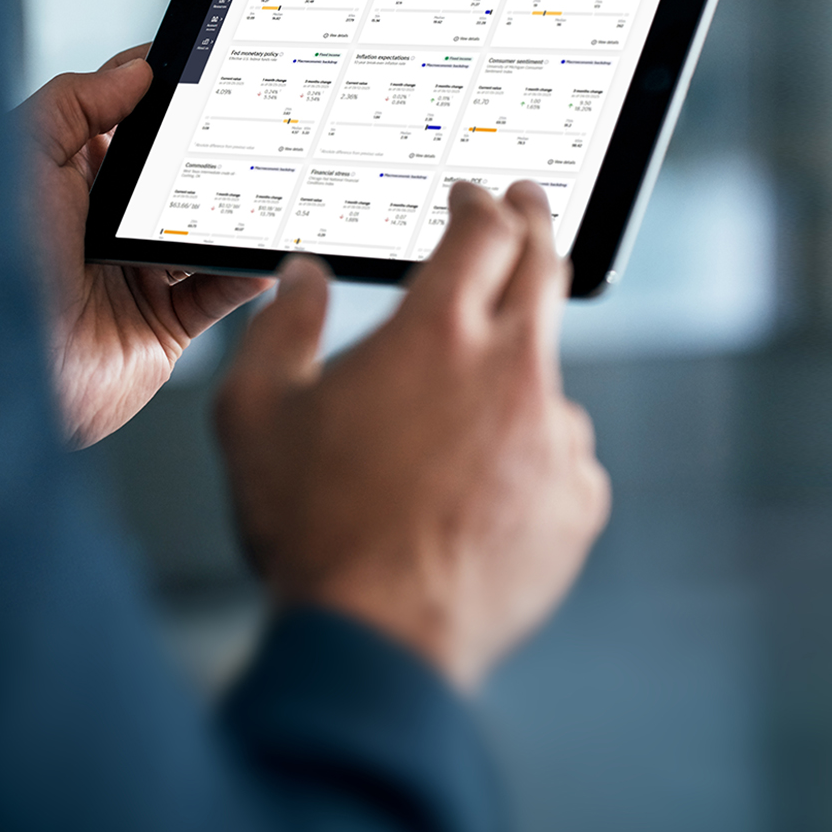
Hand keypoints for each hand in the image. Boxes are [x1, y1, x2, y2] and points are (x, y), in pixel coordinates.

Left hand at [19, 46, 273, 447]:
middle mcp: (103, 226)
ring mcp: (135, 277)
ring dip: (239, 211)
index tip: (212, 64)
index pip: (127, 121)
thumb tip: (137, 69)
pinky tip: (267, 249)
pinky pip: (217, 294)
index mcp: (68, 179)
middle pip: (175, 176)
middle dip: (214, 151)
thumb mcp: (26, 156)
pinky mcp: (161, 327)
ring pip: (203, 233)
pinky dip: (246, 273)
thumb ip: (76, 103)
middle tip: (264, 119)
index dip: (165, 93)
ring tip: (279, 179)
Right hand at [215, 182, 610, 689]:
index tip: (475, 196)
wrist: (374, 635)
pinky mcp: (576, 502)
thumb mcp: (255, 410)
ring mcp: (555, 439)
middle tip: (527, 208)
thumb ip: (281, 326)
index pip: (484, 230)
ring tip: (458, 413)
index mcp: (437, 333)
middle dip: (536, 227)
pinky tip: (476, 485)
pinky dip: (527, 451)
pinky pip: (560, 455)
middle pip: (546, 270)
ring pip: (548, 375)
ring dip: (514, 370)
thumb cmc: (310, 525)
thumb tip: (302, 277)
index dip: (481, 201)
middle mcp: (512, 373)